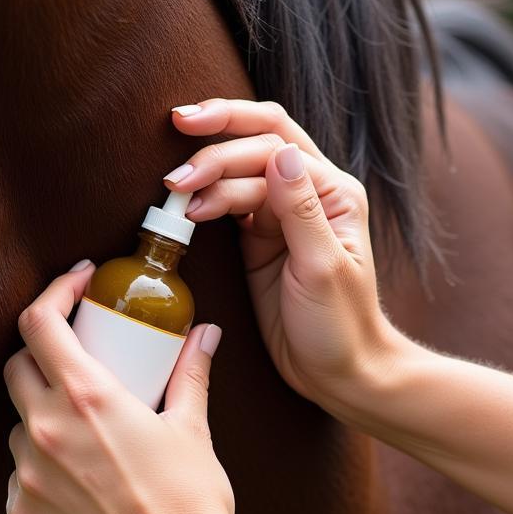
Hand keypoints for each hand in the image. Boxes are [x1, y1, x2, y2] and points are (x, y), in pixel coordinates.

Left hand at [4, 263, 238, 513]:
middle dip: (43, 352)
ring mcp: (27, 473)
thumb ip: (191, 373)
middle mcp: (45, 428)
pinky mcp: (20, 512)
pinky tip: (79, 478)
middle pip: (17, 365)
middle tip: (79, 358)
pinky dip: (41, 463)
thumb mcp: (191, 429)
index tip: (77, 285)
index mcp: (86, 397)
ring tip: (86, 430)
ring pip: (17, 422)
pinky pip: (19, 471)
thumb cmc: (191, 503)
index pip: (40, 321)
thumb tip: (205, 334)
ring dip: (42, 413)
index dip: (54, 292)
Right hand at [167, 99, 401, 414]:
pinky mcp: (258, 238)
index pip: (275, 149)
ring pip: (239, 171)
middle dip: (213, 145)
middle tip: (173, 174)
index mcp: (333, 192)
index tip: (190, 177)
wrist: (338, 371)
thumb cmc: (340, 325)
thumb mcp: (323, 268)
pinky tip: (184, 205)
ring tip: (172, 190)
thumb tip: (278, 154)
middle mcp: (309, 193)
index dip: (228, 153)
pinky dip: (205, 199)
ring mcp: (280, 215)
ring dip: (205, 173)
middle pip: (258, 142)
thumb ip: (301, 209)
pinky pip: (228, 203)